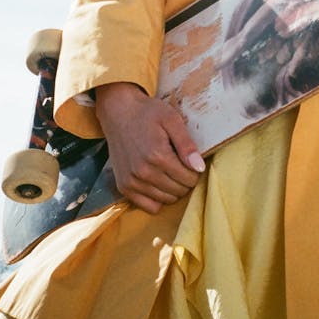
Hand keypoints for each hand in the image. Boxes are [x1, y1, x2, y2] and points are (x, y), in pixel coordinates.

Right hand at [96, 82, 204, 213]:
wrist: (118, 112)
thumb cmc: (147, 113)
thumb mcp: (171, 120)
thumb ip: (186, 144)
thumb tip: (200, 167)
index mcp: (158, 156)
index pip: (189, 178)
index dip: (195, 170)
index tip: (190, 160)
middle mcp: (143, 172)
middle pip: (179, 191)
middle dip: (185, 179)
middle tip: (180, 163)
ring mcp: (132, 182)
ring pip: (166, 200)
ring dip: (173, 189)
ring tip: (169, 170)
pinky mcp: (124, 187)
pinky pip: (149, 206)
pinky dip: (158, 198)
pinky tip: (158, 181)